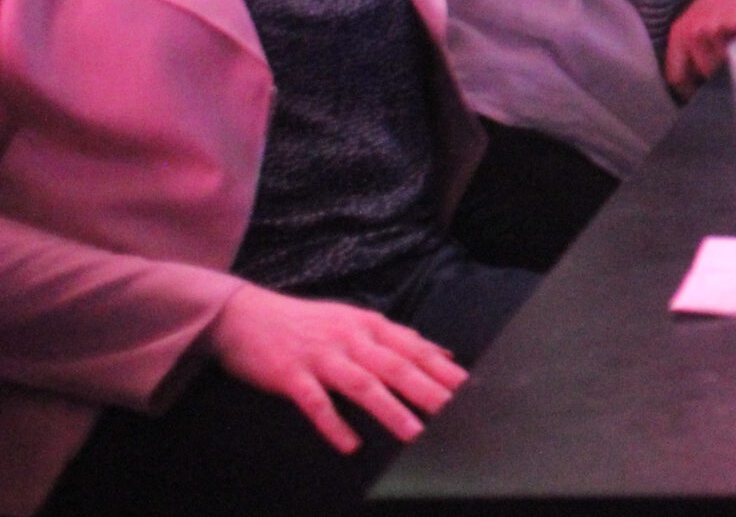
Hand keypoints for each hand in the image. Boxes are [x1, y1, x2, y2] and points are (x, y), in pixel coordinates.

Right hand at [203, 285, 466, 452]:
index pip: (412, 348)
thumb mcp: (356, 322)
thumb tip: (442, 353)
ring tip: (414, 433)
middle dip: (425, 388)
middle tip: (451, 410)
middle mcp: (349, 338)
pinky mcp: (289, 374)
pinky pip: (314, 402)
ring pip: (361, 383)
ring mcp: (320, 356)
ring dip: (389, 409)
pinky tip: (350, 444)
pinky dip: (333, 423)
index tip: (467, 387)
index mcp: (368, 325)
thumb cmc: (307, 323)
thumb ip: (398, 339)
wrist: (243, 316)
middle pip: (394, 365)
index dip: (440, 368)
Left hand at [664, 0, 735, 95]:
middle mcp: (693, 31)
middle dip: (718, 75)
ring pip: (727, 65)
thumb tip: (701, 81)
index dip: (688, 91)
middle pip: (705, 74)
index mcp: (680, 31)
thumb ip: (697, 45)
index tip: (700, 96)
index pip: (675, 75)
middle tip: (731, 65)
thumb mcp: (701, 16)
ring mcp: (715, 29)